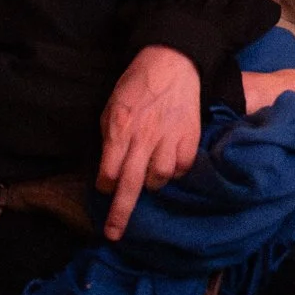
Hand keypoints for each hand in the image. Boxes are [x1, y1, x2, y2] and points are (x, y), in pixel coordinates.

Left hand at [97, 46, 201, 240]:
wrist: (173, 60)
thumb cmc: (137, 83)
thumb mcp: (113, 105)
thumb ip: (110, 136)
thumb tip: (109, 164)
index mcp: (120, 129)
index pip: (107, 173)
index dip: (104, 184)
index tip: (106, 184)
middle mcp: (143, 137)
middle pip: (130, 184)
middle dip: (120, 213)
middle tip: (113, 234)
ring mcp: (169, 137)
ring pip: (159, 177)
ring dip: (152, 182)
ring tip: (150, 175)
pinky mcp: (190, 135)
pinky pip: (182, 166)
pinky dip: (176, 170)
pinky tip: (171, 163)